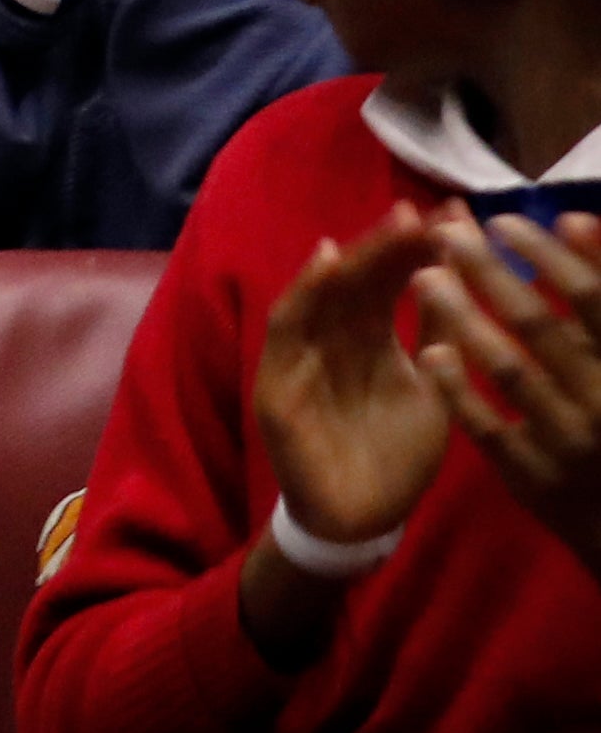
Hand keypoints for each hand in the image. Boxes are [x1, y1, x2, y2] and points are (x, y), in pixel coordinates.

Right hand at [253, 207, 456, 550]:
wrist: (363, 518)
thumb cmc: (398, 456)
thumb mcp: (433, 388)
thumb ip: (439, 335)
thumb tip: (454, 271)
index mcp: (371, 339)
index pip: (389, 281)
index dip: (415, 247)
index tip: (451, 215)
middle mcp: (333, 339)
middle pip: (356, 279)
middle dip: (387, 244)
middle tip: (421, 213)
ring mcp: (301, 358)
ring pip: (322, 294)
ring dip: (352, 258)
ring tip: (388, 228)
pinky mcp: (277, 382)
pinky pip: (286, 329)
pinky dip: (303, 294)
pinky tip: (325, 263)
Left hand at [414, 210, 600, 572]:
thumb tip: (579, 221)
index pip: (596, 301)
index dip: (556, 256)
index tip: (511, 219)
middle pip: (542, 326)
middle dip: (492, 275)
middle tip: (447, 233)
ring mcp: (568, 441)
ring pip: (509, 371)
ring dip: (464, 319)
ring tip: (423, 276)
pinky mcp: (531, 475)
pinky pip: (487, 427)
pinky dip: (460, 388)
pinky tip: (431, 351)